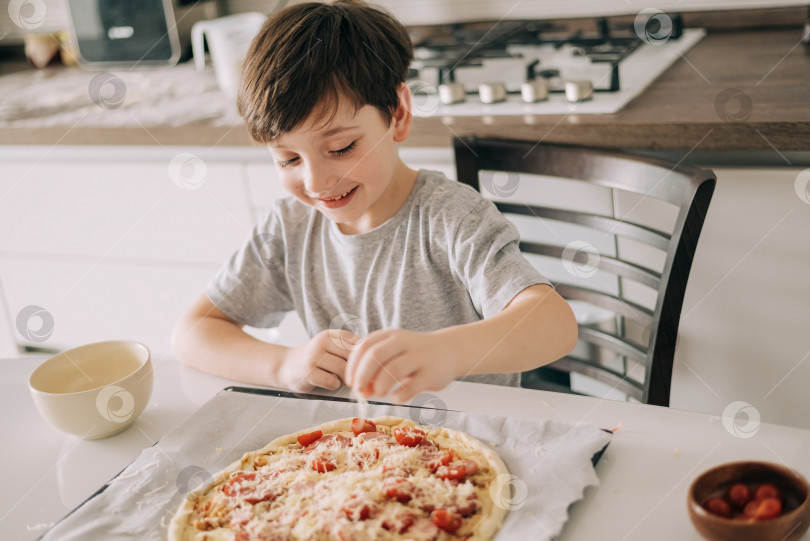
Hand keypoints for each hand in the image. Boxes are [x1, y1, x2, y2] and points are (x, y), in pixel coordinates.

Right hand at [279, 330, 357, 391]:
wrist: (285, 366)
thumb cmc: (314, 360)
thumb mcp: (329, 348)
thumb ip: (348, 350)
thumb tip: (373, 362)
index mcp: (330, 334)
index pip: (357, 343)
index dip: (363, 357)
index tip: (363, 366)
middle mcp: (322, 342)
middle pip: (352, 357)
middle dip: (356, 370)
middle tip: (354, 377)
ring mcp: (314, 357)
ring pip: (343, 369)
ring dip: (345, 379)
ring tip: (339, 379)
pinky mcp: (308, 372)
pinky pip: (332, 381)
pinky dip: (334, 385)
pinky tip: (328, 383)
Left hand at [345, 329, 461, 402]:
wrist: (450, 350)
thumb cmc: (415, 354)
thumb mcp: (394, 353)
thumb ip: (375, 369)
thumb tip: (361, 391)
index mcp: (390, 335)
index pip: (363, 346)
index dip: (353, 366)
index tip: (350, 382)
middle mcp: (403, 342)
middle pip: (375, 356)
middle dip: (363, 375)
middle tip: (360, 391)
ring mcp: (419, 356)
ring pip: (393, 369)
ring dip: (380, 385)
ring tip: (380, 394)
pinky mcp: (432, 373)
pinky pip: (412, 386)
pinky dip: (400, 395)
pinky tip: (396, 398)